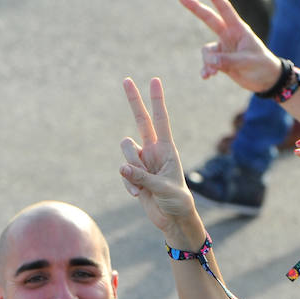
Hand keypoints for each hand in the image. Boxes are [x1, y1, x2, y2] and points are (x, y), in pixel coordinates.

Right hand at [119, 78, 200, 242]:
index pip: (160, 120)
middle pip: (140, 120)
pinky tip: (138, 195)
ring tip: (143, 185)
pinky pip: (122, 171)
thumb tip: (123, 168)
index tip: (154, 81)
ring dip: (132, 168)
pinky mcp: (132, 174)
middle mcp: (153, 151)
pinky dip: (128, 184)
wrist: (173, 219)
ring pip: (126, 151)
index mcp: (167, 149)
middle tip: (126, 79)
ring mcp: (142, 161)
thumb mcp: (163, 189)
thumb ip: (143, 177)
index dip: (156, 101)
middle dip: (134, 101)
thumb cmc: (177, 201)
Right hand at [180, 0, 283, 92]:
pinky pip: (208, 63)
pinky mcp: (221, 61)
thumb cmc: (262, 66)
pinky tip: (207, 76)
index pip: (225, 10)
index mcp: (239, 30)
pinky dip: (206, 69)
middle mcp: (229, 36)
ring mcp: (224, 48)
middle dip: (195, 8)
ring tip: (213, 72)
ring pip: (207, 50)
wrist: (266, 81)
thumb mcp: (247, 62)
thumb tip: (210, 62)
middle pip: (209, 19)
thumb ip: (228, 61)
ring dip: (207, 61)